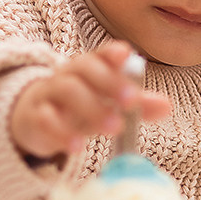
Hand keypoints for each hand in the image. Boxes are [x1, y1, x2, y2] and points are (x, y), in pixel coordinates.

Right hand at [10, 41, 170, 162]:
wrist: (34, 118)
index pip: (100, 54)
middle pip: (85, 69)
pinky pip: (45, 119)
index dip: (111, 53)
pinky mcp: (35, 116)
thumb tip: (167, 106)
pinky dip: (61, 132)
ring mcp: (49, 93)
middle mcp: (68, 74)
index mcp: (89, 67)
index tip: (125, 54)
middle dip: (109, 82)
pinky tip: (78, 146)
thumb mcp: (107, 105)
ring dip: (92, 107)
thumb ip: (136, 104)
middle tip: (131, 101)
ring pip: (66, 91)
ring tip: (115, 128)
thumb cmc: (80, 106)